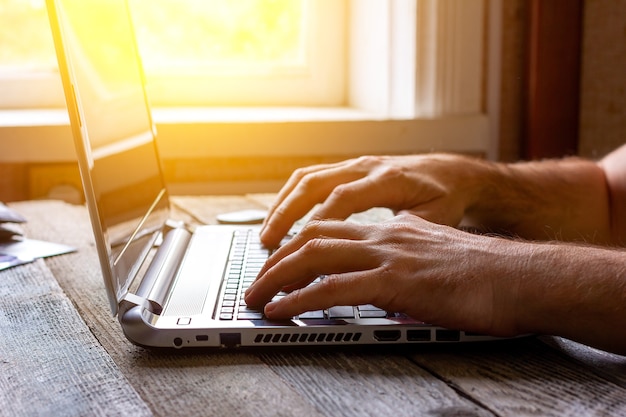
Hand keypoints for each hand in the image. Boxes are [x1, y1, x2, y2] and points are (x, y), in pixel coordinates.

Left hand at [246, 214, 517, 335]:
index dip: (298, 242)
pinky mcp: (395, 282)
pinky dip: (299, 299)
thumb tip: (386, 282)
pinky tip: (280, 310)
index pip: (331, 227)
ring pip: (314, 256)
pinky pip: (332, 289)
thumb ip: (405, 261)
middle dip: (276, 259)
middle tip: (255, 280)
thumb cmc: (485, 274)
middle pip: (313, 236)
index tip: (278, 259)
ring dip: (277, 277)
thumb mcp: (435, 256)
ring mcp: (388, 256)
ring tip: (256, 296)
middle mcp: (385, 235)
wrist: (521, 278)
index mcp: (393, 228)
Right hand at [259, 154, 487, 247]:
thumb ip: (405, 235)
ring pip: (306, 179)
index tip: (300, 249)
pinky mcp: (348, 170)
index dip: (319, 222)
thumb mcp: (435, 219)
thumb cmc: (444, 198)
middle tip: (268, 245)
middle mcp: (366, 167)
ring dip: (282, 207)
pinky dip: (290, 199)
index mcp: (388, 179)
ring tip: (266, 237)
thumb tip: (380, 263)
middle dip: (286, 214)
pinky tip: (280, 220)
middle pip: (314, 184)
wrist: (451, 172)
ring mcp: (354, 166)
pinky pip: (310, 179)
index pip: (344, 198)